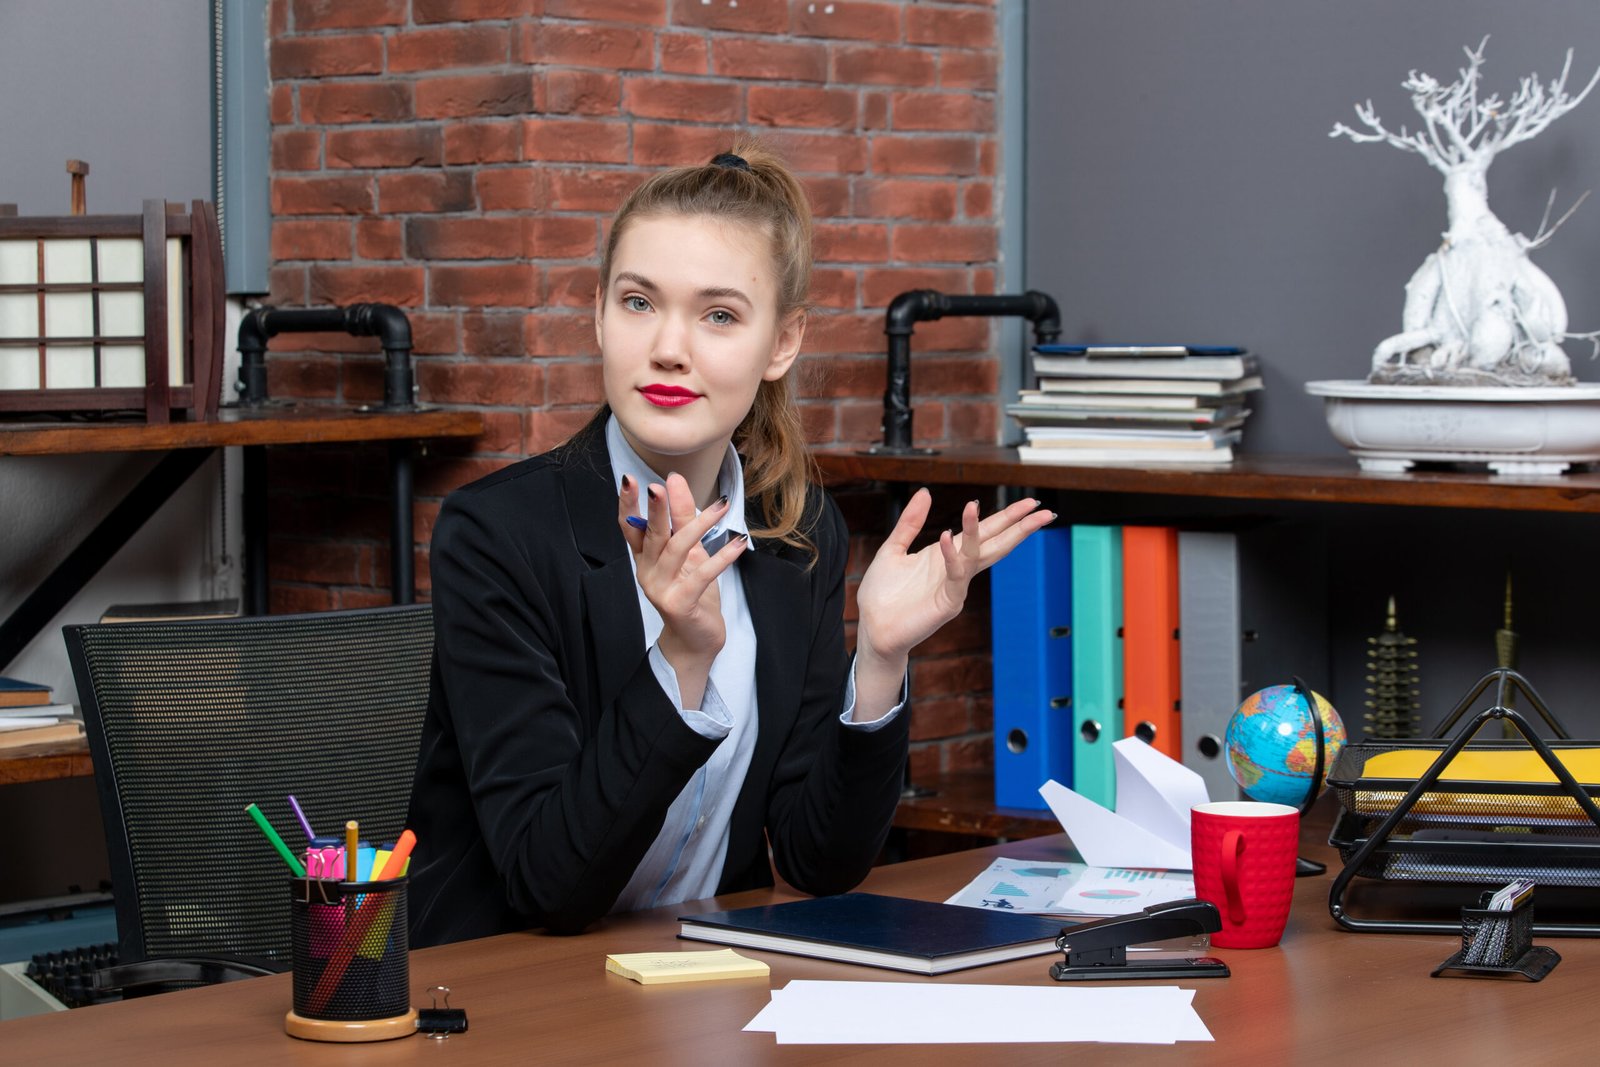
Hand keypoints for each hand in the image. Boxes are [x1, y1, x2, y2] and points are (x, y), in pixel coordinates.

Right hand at [618, 473, 746, 704]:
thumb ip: (682, 518)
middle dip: (656, 511)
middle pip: (651, 536)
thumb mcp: (689, 551)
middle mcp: (647, 571)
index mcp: (644, 557)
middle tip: (660, 487)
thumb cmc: (691, 591)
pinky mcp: (680, 603)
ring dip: (699, 526)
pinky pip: (701, 576)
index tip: (629, 480)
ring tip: (721, 506)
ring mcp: (661, 589)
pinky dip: (721, 557)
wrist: (695, 639)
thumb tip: (675, 480)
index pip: (630, 527)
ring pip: (676, 551)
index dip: (627, 504)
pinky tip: (737, 543)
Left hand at [854, 490, 1053, 668]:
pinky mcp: (948, 603)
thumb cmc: (883, 594)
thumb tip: (926, 492)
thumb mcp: (893, 549)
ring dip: (977, 530)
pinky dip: (952, 556)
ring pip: (976, 555)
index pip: (985, 532)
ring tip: (972, 505)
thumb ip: (910, 522)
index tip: (1030, 502)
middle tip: (1043, 509)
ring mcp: (955, 587)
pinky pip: (955, 576)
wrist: (873, 628)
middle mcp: (957, 570)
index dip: (1007, 517)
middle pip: (995, 543)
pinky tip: (947, 535)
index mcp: (947, 555)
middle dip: (1019, 527)